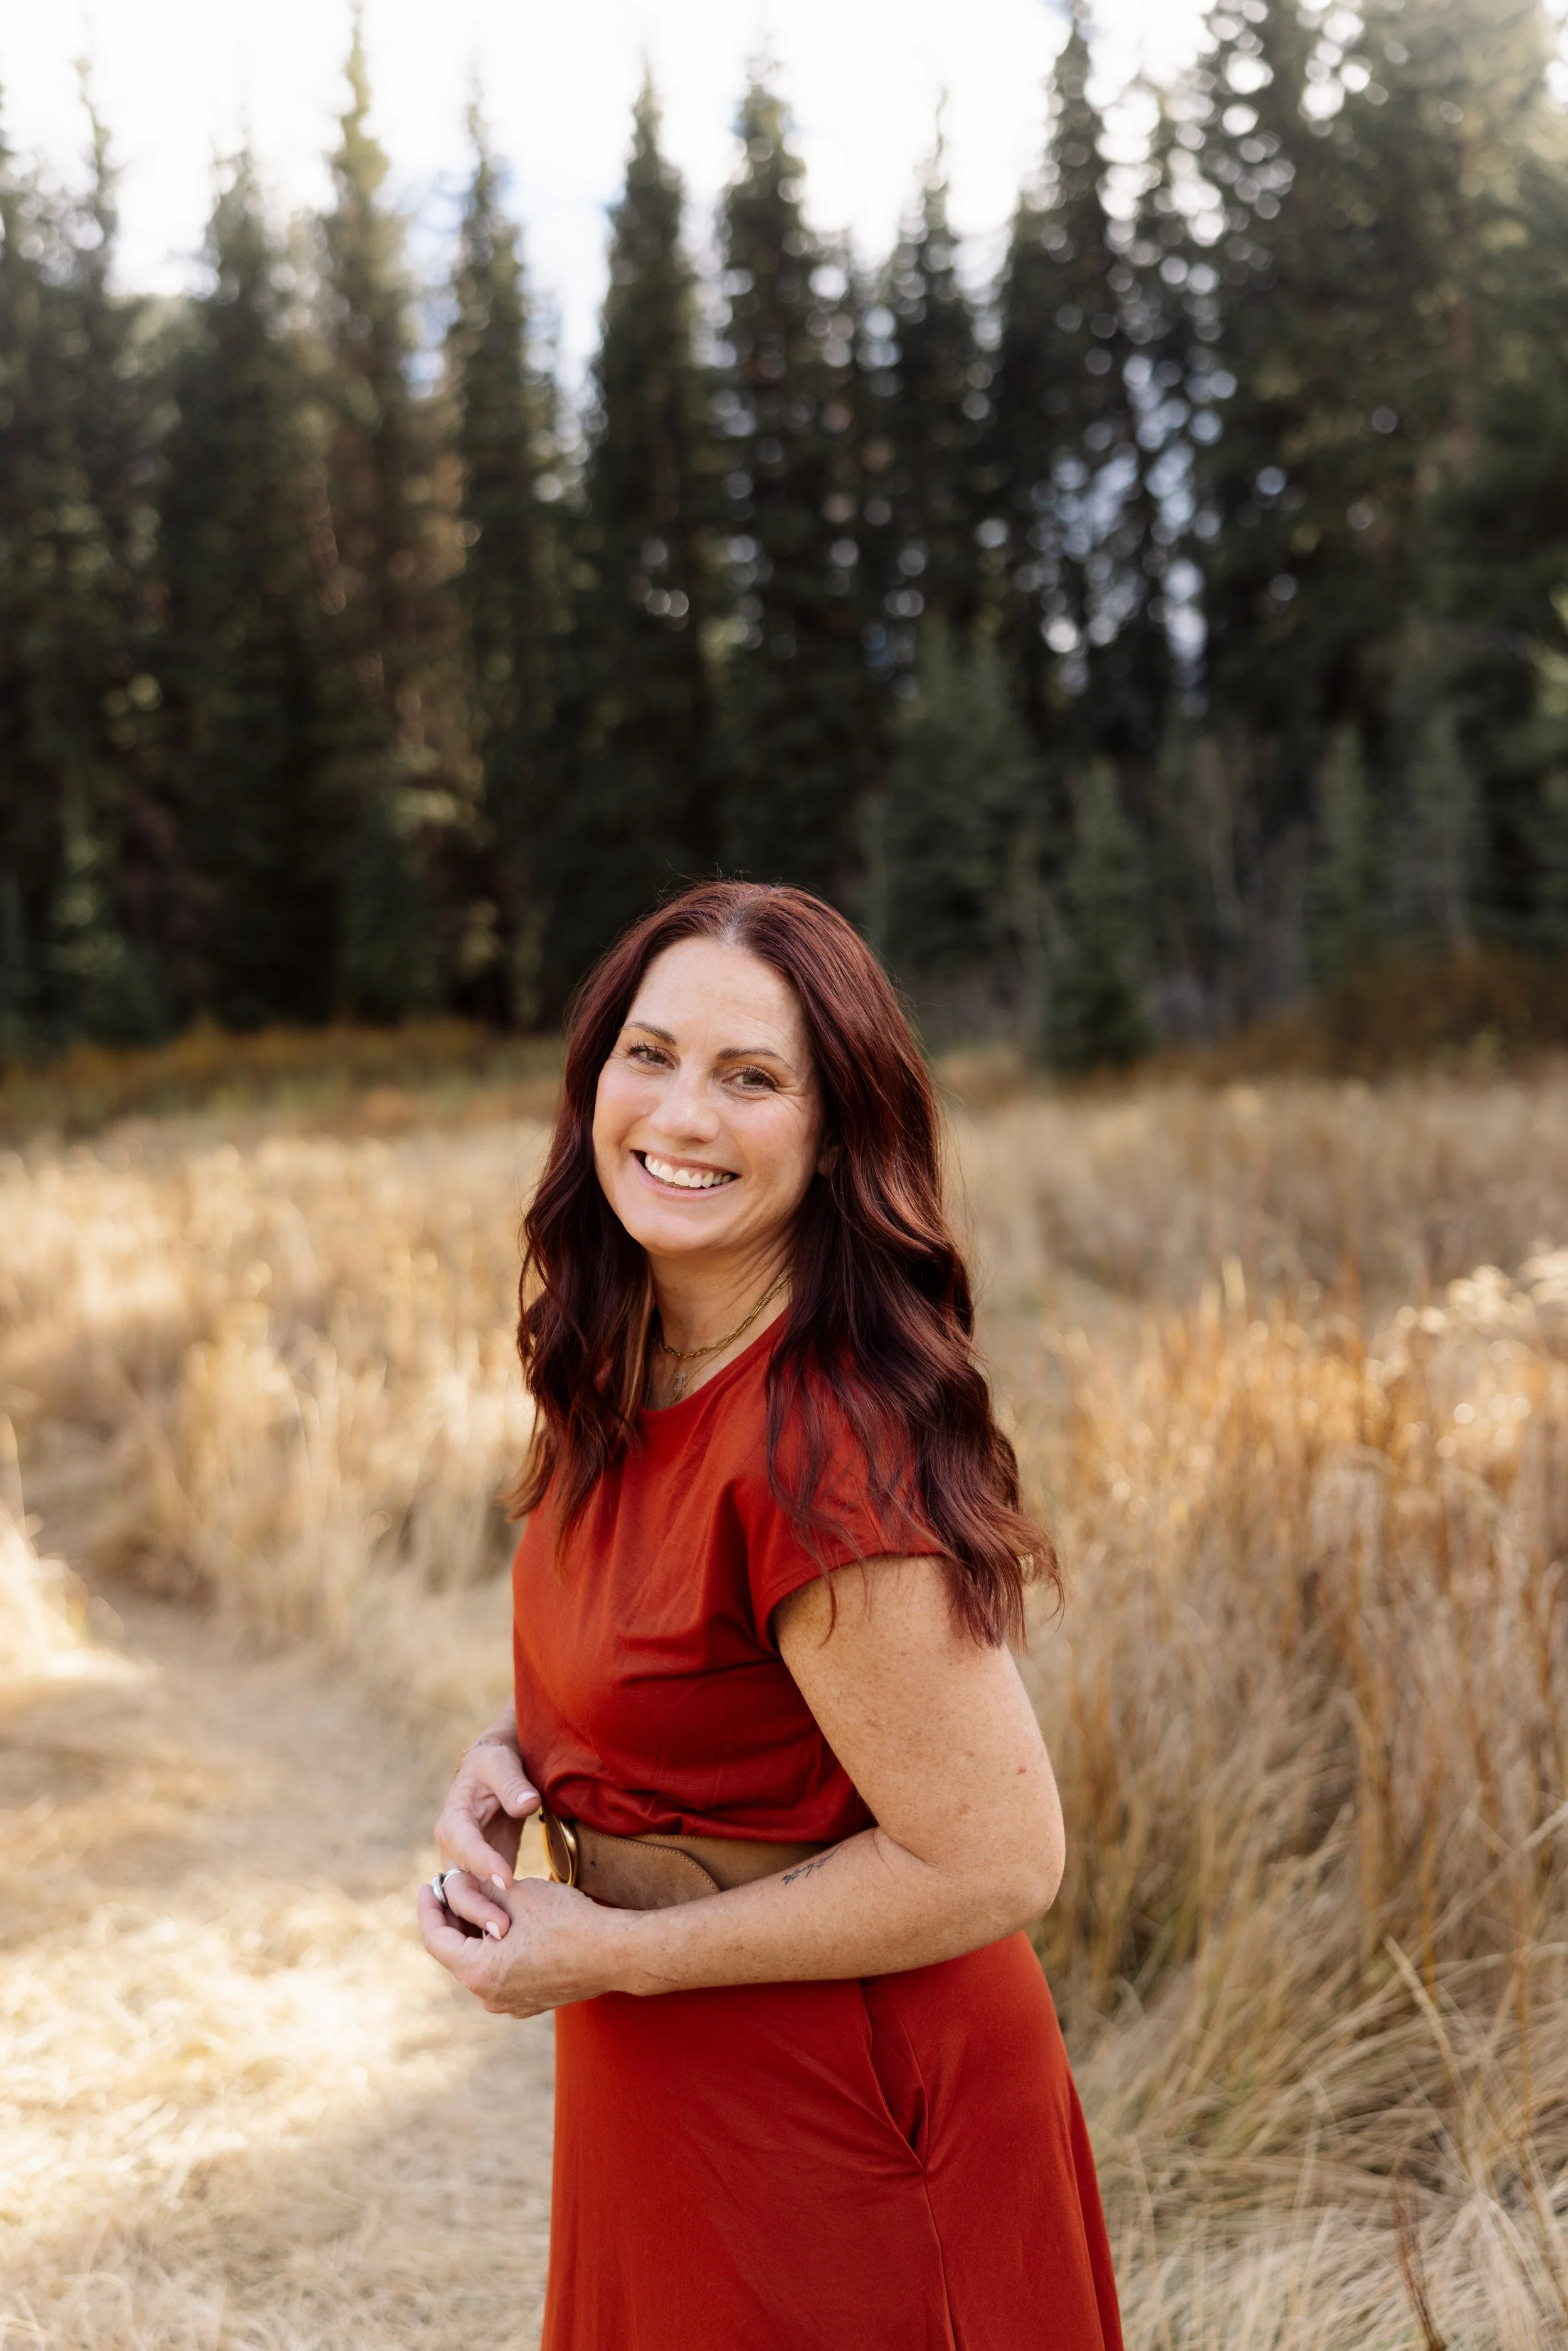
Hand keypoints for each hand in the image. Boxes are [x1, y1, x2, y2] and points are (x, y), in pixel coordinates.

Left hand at [417, 1874, 630, 2016]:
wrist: (614, 1953)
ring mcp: (509, 2004)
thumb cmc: (565, 1920)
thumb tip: (453, 1883)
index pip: (435, 1939)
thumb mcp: (515, 1894)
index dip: (429, 1908)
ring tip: (481, 1899)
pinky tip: (507, 1924)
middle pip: (456, 1953)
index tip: (427, 1884)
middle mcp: (488, 1997)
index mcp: (478, 1973)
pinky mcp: (529, 2002)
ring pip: (480, 1963)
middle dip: (453, 1918)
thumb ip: (477, 1889)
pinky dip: (497, 1949)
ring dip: (476, 1933)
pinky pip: (502, 1973)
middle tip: (453, 1886)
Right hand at [433, 1725, 539, 1938]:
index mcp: (453, 1821)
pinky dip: (488, 1922)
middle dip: (477, 1909)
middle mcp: (452, 1850)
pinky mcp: (478, 1878)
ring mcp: (463, 1868)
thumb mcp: (501, 1764)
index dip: (483, 1863)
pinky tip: (509, 1945)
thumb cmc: (495, 1765)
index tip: (506, 1880)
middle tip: (503, 1930)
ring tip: (506, 1943)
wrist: (490, 1775)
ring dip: (481, 1923)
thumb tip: (528, 1804)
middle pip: (457, 1886)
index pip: (465, 1845)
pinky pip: (479, 1904)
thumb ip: (513, 1784)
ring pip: (465, 1903)